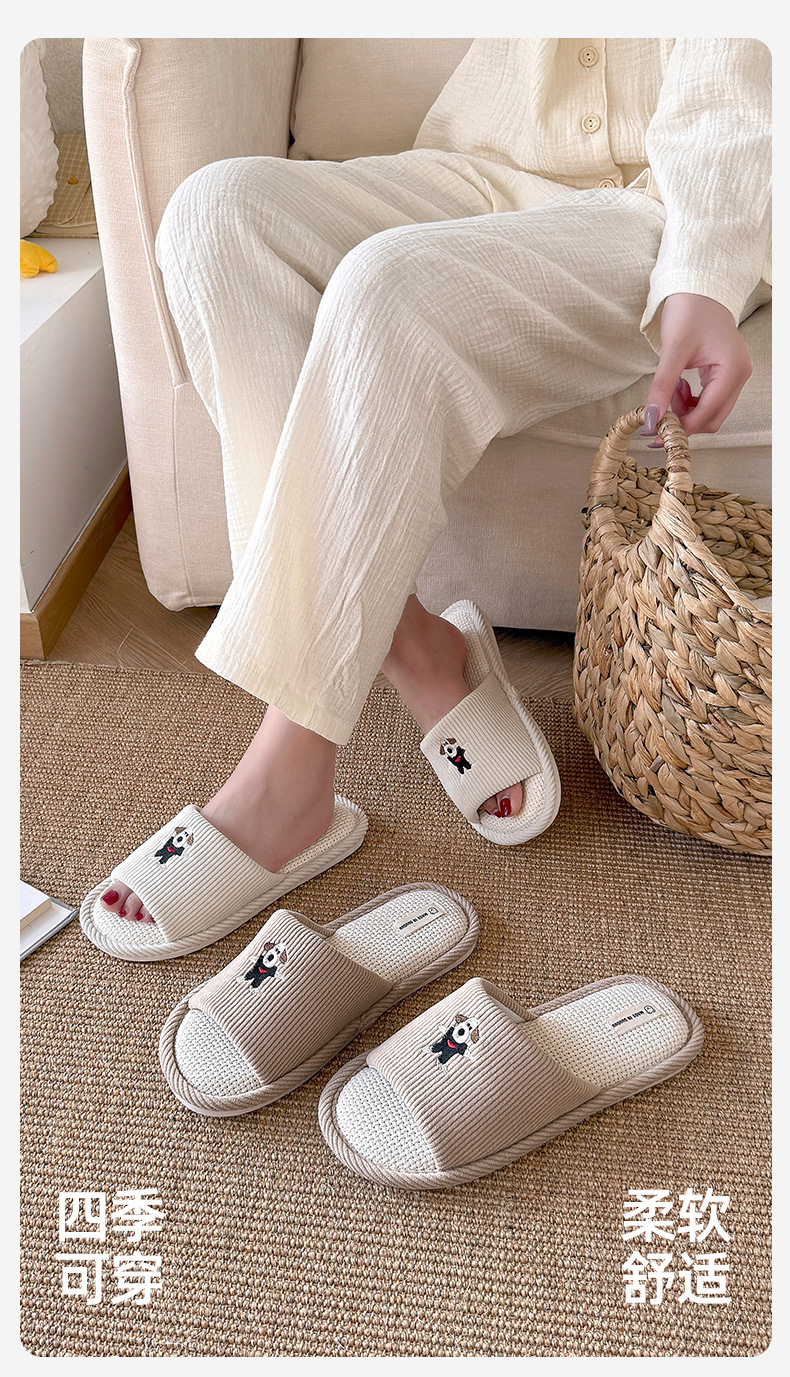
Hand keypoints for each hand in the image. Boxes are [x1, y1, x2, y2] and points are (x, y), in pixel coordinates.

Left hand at [641, 292, 752, 446]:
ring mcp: (735, 377)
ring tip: (671, 388)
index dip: (680, 428)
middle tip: (659, 410)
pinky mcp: (726, 376)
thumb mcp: (672, 350)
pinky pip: (710, 401)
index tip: (654, 434)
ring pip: (710, 413)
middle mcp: (739, 376)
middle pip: (712, 419)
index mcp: (732, 370)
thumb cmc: (689, 311)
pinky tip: (679, 386)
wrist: (698, 290)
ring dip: (686, 410)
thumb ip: (661, 387)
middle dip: (684, 420)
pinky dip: (691, 402)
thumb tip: (651, 421)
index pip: (707, 414)